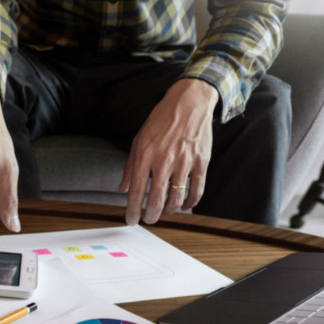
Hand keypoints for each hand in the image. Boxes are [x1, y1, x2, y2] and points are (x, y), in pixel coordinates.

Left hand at [119, 78, 217, 224]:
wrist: (188, 102)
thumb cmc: (161, 121)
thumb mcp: (138, 140)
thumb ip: (130, 167)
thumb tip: (122, 189)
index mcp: (145, 156)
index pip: (135, 191)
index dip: (132, 211)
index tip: (132, 221)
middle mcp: (163, 161)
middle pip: (156, 200)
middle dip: (150, 216)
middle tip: (149, 220)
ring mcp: (184, 162)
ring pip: (176, 199)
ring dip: (169, 211)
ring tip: (164, 212)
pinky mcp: (201, 162)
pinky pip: (197, 190)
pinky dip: (191, 203)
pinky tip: (185, 206)